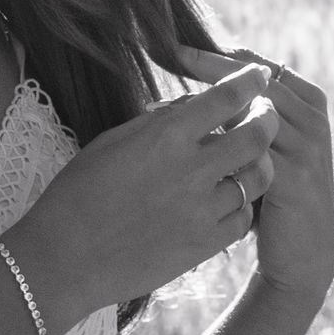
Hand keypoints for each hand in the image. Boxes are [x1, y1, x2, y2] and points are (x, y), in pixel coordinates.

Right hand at [12, 59, 280, 325]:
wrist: (65, 259)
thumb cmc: (79, 193)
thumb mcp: (113, 141)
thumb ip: (159, 121)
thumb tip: (195, 104)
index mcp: (165, 136)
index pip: (227, 97)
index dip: (250, 81)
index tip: (259, 75)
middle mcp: (191, 169)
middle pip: (257, 135)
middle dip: (268, 118)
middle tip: (266, 115)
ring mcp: (202, 210)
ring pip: (258, 178)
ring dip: (258, 163)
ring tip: (248, 160)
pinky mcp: (206, 245)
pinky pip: (244, 217)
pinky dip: (242, 204)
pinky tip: (228, 199)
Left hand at [171, 43, 333, 305]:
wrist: (301, 256)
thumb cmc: (275, 197)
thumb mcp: (267, 149)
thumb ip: (248, 117)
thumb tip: (204, 85)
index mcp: (310, 105)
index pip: (261, 66)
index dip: (221, 55)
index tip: (178, 45)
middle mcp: (313, 121)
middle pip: (256, 80)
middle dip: (211, 65)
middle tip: (170, 51)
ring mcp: (308, 150)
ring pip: (252, 110)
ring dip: (211, 100)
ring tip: (167, 91)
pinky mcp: (294, 180)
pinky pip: (252, 149)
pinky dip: (219, 141)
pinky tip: (184, 139)